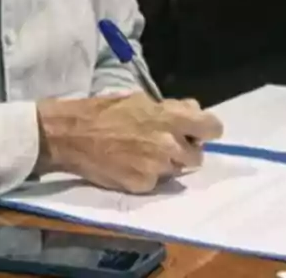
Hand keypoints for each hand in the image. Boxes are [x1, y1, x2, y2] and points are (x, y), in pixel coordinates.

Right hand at [35, 93, 223, 193]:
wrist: (72, 135)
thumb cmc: (104, 111)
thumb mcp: (139, 99)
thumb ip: (170, 108)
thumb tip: (192, 111)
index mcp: (170, 118)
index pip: (213, 128)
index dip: (206, 130)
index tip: (197, 132)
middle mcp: (169, 145)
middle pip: (196, 156)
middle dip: (184, 150)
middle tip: (164, 144)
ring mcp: (157, 168)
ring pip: (176, 171)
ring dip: (166, 164)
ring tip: (142, 154)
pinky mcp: (142, 185)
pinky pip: (155, 183)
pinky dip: (146, 176)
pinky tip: (128, 165)